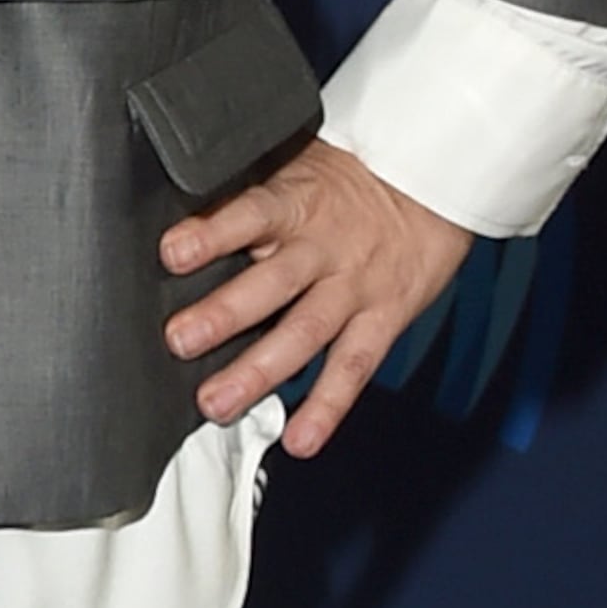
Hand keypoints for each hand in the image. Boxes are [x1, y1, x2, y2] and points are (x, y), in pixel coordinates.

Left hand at [160, 136, 470, 459]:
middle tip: (181, 340)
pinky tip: (300, 439)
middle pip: (273, 282)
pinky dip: (328, 407)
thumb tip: (182, 215)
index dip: (212, 232)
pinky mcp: (384, 318)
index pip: (251, 213)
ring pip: (306, 331)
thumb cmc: (351, 178)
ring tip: (218, 402)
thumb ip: (249, 200)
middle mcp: (323, 248)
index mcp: (297, 203)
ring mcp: (354, 287)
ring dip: (260, 371)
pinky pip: (354, 366)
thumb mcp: (297, 168)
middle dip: (225, 314)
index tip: (173, 252)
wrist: (433, 181)